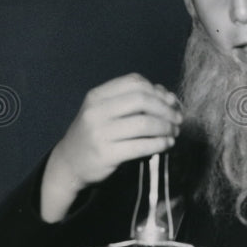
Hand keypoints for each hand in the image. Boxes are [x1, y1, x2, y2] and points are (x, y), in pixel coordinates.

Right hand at [41, 74, 181, 221]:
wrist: (68, 163)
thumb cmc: (94, 134)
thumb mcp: (104, 111)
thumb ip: (132, 100)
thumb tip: (166, 94)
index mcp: (97, 96)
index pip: (134, 82)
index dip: (157, 90)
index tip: (171, 101)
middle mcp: (96, 111)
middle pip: (141, 100)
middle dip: (165, 109)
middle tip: (178, 118)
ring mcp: (100, 133)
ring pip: (144, 124)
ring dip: (165, 127)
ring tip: (174, 132)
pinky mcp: (107, 154)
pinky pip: (141, 146)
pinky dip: (159, 144)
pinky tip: (167, 144)